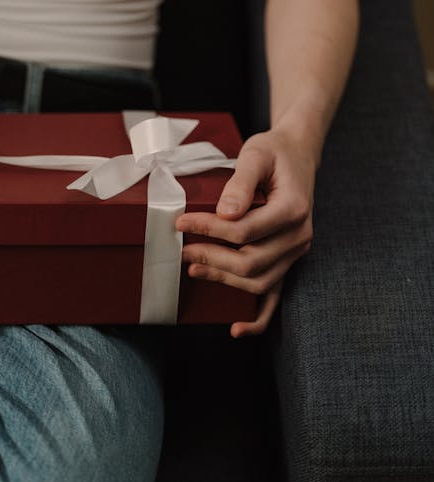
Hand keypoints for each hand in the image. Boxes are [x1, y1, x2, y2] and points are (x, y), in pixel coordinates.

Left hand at [175, 127, 316, 337]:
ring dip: (223, 279)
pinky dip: (258, 318)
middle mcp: (299, 236)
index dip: (209, 229)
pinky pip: (276, 296)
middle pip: (251, 261)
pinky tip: (235, 329)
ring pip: (258, 281)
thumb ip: (241, 182)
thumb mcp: (256, 154)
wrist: (297, 155)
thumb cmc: (274, 152)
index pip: (245, 230)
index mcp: (293, 209)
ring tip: (193, 267)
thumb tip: (224, 212)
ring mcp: (295, 252)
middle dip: (211, 257)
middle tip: (181, 248)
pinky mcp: (288, 259)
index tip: (181, 222)